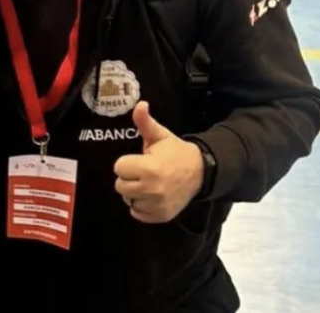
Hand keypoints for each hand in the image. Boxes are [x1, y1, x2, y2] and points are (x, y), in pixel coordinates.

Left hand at [113, 101, 203, 223]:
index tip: (140, 160)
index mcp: (149, 168)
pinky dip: (142, 206)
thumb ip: (145, 122)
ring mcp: (157, 205)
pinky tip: (151, 195)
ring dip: (134, 193)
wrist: (200, 172)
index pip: (119, 167)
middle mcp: (152, 189)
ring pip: (128, 200)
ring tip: (148, 183)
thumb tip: (140, 104)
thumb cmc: (175, 152)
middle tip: (143, 172)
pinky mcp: (160, 216)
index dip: (127, 162)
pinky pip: (137, 213)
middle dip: (129, 177)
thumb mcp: (160, 136)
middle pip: (120, 185)